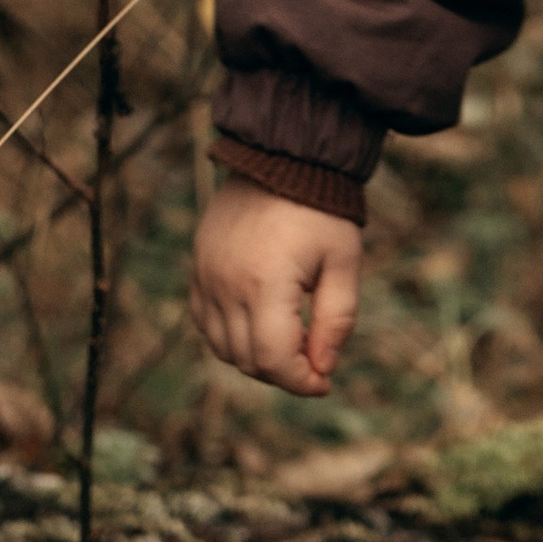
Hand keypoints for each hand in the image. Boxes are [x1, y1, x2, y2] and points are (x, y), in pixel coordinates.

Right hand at [191, 181, 361, 396]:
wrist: (283, 159)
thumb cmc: (322, 212)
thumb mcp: (344, 264)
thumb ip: (336, 320)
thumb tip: (322, 369)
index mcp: (265, 284)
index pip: (273, 359)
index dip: (301, 381)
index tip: (324, 382)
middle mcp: (226, 285)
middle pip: (247, 359)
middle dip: (283, 372)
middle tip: (313, 361)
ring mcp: (206, 276)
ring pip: (222, 347)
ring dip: (256, 357)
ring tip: (290, 342)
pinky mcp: (198, 268)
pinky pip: (205, 322)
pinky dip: (229, 336)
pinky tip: (258, 325)